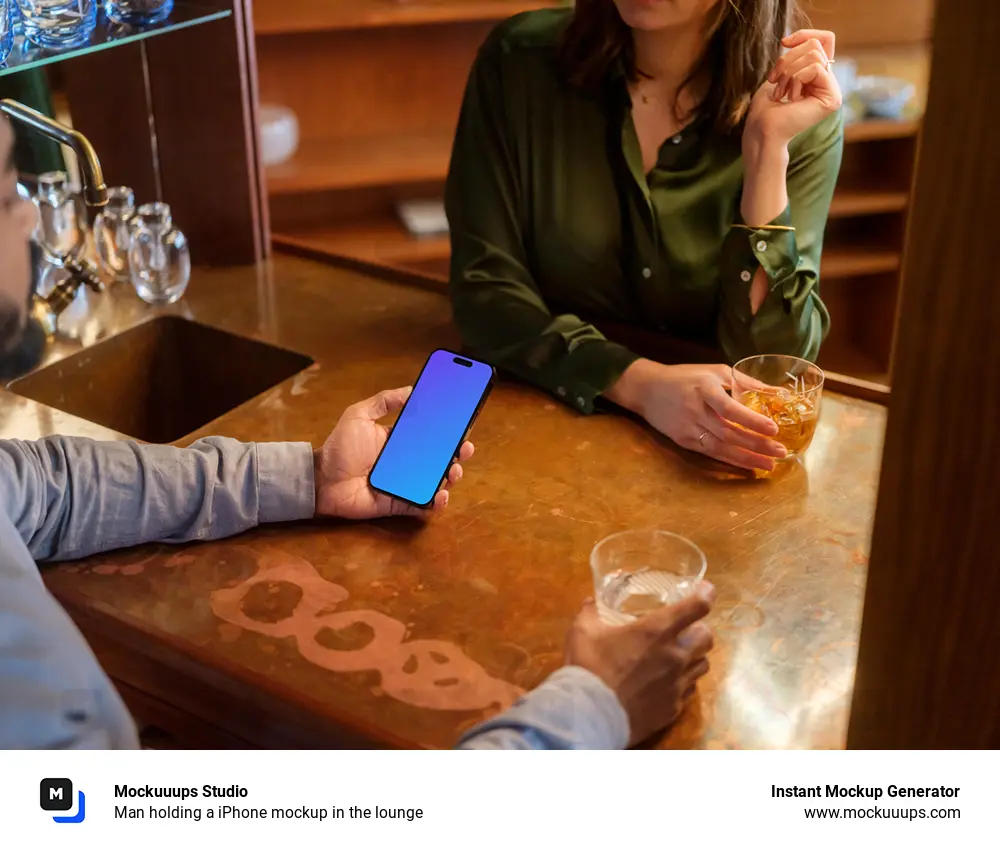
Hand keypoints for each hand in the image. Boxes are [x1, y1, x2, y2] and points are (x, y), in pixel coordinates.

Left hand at [313, 386, 473, 519]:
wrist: (321, 480)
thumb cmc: (338, 447)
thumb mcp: (358, 415)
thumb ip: (383, 401)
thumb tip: (411, 388)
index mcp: (399, 441)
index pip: (430, 435)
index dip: (448, 431)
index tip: (463, 424)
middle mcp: (406, 463)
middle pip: (439, 458)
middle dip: (457, 454)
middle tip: (464, 449)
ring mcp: (404, 484)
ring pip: (436, 481)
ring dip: (450, 476)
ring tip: (453, 471)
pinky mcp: (399, 503)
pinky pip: (423, 504)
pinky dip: (436, 502)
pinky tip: (441, 494)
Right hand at [564, 583, 716, 745]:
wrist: (589, 715)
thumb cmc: (588, 667)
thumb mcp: (582, 632)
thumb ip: (590, 612)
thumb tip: (591, 602)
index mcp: (656, 630)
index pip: (696, 607)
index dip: (706, 594)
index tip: (705, 590)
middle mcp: (675, 656)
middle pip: (708, 637)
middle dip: (700, 629)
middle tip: (685, 628)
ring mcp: (677, 684)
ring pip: (703, 665)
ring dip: (695, 656)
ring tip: (679, 655)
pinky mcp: (674, 709)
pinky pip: (689, 690)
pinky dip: (683, 681)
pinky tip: (667, 682)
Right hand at [608, 359, 786, 470]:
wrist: (646, 389)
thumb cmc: (684, 377)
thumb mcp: (714, 371)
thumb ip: (743, 382)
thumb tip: (776, 392)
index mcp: (704, 389)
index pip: (730, 408)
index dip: (752, 420)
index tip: (773, 429)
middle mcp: (696, 410)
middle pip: (729, 432)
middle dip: (756, 444)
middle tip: (780, 452)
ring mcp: (687, 428)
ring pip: (720, 447)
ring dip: (746, 458)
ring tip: (769, 464)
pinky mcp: (682, 440)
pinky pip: (709, 453)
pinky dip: (730, 460)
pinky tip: (747, 465)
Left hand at [745, 29, 842, 146]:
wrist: (762, 131)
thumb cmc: (765, 109)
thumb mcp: (779, 74)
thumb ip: (794, 58)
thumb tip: (797, 41)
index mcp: (816, 77)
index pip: (823, 40)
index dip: (804, 35)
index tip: (784, 42)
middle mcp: (828, 83)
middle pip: (815, 45)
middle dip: (788, 59)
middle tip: (774, 81)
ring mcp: (832, 91)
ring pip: (815, 55)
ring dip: (789, 72)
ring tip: (781, 93)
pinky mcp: (832, 98)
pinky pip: (815, 68)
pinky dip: (796, 79)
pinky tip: (791, 98)